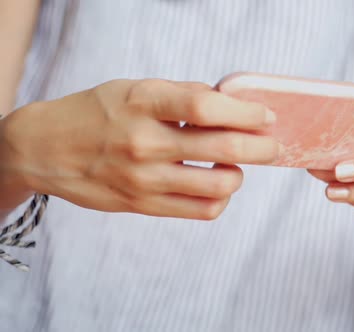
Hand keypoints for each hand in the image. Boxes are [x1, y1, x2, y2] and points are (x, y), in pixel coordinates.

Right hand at [0, 79, 279, 219]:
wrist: (46, 149)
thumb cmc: (96, 113)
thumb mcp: (134, 88)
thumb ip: (181, 95)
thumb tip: (230, 104)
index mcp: (142, 103)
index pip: (206, 107)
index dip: (246, 112)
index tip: (266, 116)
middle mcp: (144, 142)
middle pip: (223, 148)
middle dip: (261, 148)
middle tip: (272, 146)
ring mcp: (143, 178)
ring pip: (219, 186)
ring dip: (239, 175)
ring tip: (235, 165)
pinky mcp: (143, 205)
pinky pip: (201, 211)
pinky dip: (220, 199)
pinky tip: (216, 185)